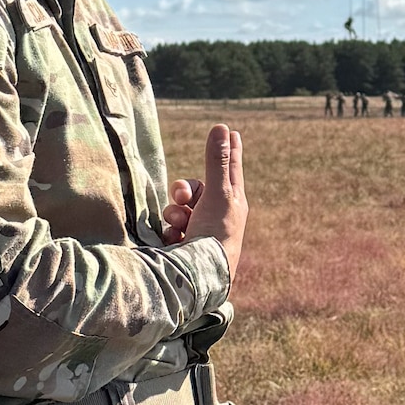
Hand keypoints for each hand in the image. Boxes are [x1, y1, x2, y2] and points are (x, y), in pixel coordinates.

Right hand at [159, 124, 246, 275]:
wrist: (199, 277)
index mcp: (233, 200)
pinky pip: (171, 227)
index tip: (234, 134)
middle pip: (195, 187)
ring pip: (179, 207)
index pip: (231, 167)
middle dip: (183, 192)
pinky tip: (175, 240)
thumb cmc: (216, 234)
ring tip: (180, 226)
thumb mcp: (217, 194)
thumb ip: (216, 161)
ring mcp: (201, 229)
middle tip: (182, 199)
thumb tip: (222, 127)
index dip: (230, 149)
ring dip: (174, 213)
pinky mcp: (185, 244)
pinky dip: (170, 231)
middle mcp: (219, 213)